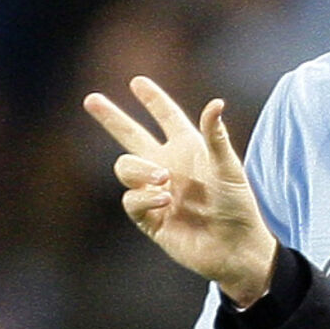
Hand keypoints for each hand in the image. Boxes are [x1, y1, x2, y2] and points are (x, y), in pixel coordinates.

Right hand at [83, 76, 277, 306]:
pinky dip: (143, 197)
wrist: (234, 246)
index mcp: (190, 149)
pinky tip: (163, 200)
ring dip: (139, 169)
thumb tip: (216, 102)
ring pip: (126, 168)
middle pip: (132, 136)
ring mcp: (156, 191)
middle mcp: (169, 166)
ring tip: (163, 178)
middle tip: (91, 99)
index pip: (167, 117)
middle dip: (113, 118)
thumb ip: (216, 137)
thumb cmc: (238, 205)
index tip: (138, 81)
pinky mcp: (148, 217)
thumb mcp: (228, 168)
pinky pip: (131, 199)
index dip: (153, 100)